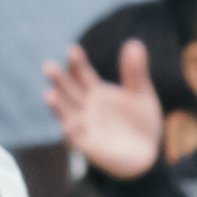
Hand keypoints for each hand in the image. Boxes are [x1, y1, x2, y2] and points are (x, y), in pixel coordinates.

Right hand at [38, 40, 170, 182]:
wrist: (148, 153)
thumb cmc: (141, 121)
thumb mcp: (141, 93)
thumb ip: (135, 71)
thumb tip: (134, 43)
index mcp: (95, 91)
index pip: (82, 74)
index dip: (76, 63)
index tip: (72, 50)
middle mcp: (84, 106)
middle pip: (68, 90)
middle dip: (59, 79)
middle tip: (48, 66)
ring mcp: (83, 126)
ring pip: (66, 113)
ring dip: (57, 105)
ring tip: (49, 95)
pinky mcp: (87, 146)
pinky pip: (76, 139)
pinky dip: (71, 132)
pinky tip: (68, 125)